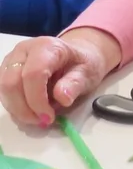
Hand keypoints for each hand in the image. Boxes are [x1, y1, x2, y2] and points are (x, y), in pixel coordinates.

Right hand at [0, 28, 121, 126]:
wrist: (76, 54)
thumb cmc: (82, 63)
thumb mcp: (88, 73)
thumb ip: (75, 84)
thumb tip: (63, 98)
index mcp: (47, 47)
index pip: (33, 74)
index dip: (37, 99)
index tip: (48, 117)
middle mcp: (24, 50)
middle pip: (12, 83)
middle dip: (24, 108)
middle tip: (43, 121)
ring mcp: (11, 59)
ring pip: (3, 88)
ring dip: (18, 109)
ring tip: (39, 117)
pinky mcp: (6, 70)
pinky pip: (3, 91)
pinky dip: (15, 105)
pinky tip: (31, 110)